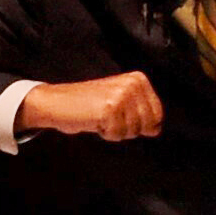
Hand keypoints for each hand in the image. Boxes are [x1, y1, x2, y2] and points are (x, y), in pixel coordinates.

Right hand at [15, 73, 164, 141]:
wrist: (58, 102)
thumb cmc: (88, 104)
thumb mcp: (120, 101)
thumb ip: (141, 112)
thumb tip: (156, 129)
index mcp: (138, 79)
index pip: (157, 114)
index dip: (140, 123)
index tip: (120, 114)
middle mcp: (133, 84)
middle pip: (147, 125)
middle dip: (128, 128)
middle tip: (108, 116)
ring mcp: (122, 95)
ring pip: (133, 132)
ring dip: (115, 131)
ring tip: (100, 117)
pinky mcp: (110, 109)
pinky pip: (118, 135)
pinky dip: (105, 134)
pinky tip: (94, 120)